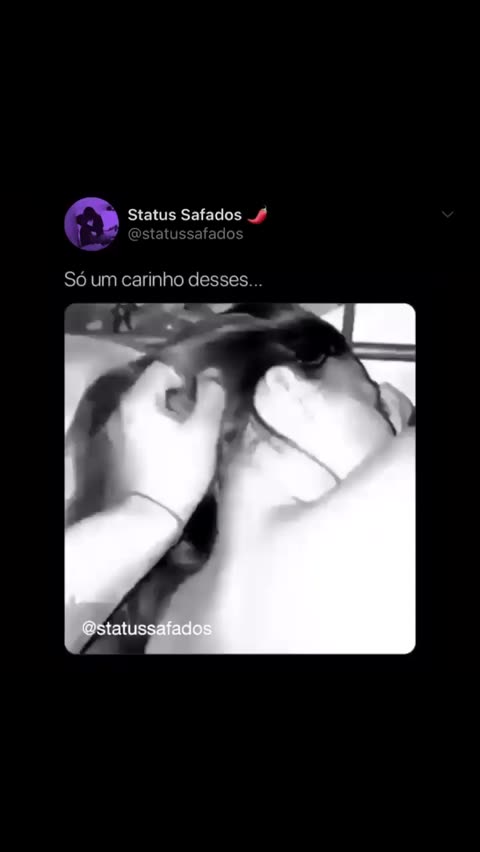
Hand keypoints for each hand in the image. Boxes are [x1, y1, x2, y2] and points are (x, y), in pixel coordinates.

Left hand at [109, 362, 225, 519]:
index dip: (188, 377)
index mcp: (138, 400)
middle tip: (200, 419)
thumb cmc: (178, 473)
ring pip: (145, 412)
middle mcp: (119, 411)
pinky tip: (170, 453)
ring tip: (188, 438)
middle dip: (178, 399)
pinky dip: (154, 433)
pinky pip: (137, 431)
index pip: (163, 368)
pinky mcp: (114, 454)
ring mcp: (113, 434)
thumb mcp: (203, 433)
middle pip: (152, 390)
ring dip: (166, 418)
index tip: (205, 399)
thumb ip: (211, 397)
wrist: (145, 519)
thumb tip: (211, 375)